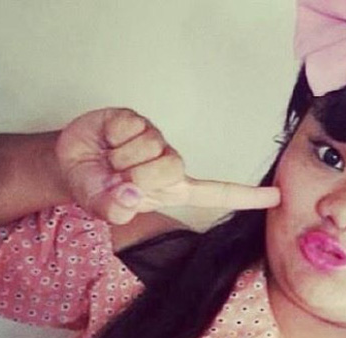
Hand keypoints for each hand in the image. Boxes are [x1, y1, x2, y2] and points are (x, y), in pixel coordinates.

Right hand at [55, 108, 280, 224]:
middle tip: (119, 178)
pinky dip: (113, 138)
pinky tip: (109, 141)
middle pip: (173, 169)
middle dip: (137, 177)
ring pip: (152, 149)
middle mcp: (170, 165)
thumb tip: (130, 194)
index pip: (216, 194)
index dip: (245, 196)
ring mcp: (155, 141)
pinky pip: (132, 129)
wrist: (70, 163)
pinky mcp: (139, 120)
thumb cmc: (96, 187)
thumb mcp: (103, 207)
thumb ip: (114, 208)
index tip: (276, 197)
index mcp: (173, 190)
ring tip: (112, 161)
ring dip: (122, 159)